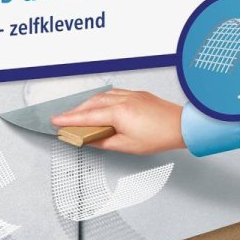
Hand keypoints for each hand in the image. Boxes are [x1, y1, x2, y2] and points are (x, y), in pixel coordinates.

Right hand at [51, 89, 184, 154]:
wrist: (182, 125)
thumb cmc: (160, 136)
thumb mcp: (128, 146)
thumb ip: (105, 142)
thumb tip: (91, 140)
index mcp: (118, 113)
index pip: (87, 116)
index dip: (69, 119)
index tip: (56, 121)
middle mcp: (122, 100)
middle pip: (91, 103)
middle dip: (75, 110)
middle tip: (65, 118)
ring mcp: (130, 95)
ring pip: (102, 96)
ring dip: (88, 103)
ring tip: (81, 113)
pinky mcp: (138, 94)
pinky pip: (114, 93)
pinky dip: (102, 99)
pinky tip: (101, 104)